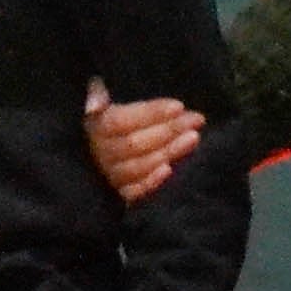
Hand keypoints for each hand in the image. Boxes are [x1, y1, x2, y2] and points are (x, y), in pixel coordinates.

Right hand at [82, 78, 201, 204]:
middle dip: (168, 130)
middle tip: (196, 119)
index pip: (120, 121)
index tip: (179, 106)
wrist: (107, 154)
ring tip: (194, 137)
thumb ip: (98, 95)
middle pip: (134, 144)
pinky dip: (151, 183)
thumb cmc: (118, 120)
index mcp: (95, 127)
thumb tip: (93, 106)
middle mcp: (100, 153)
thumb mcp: (105, 101)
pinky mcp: (121, 195)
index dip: (150, 113)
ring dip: (168, 152)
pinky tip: (170, 170)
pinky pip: (134, 192)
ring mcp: (110, 175)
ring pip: (138, 166)